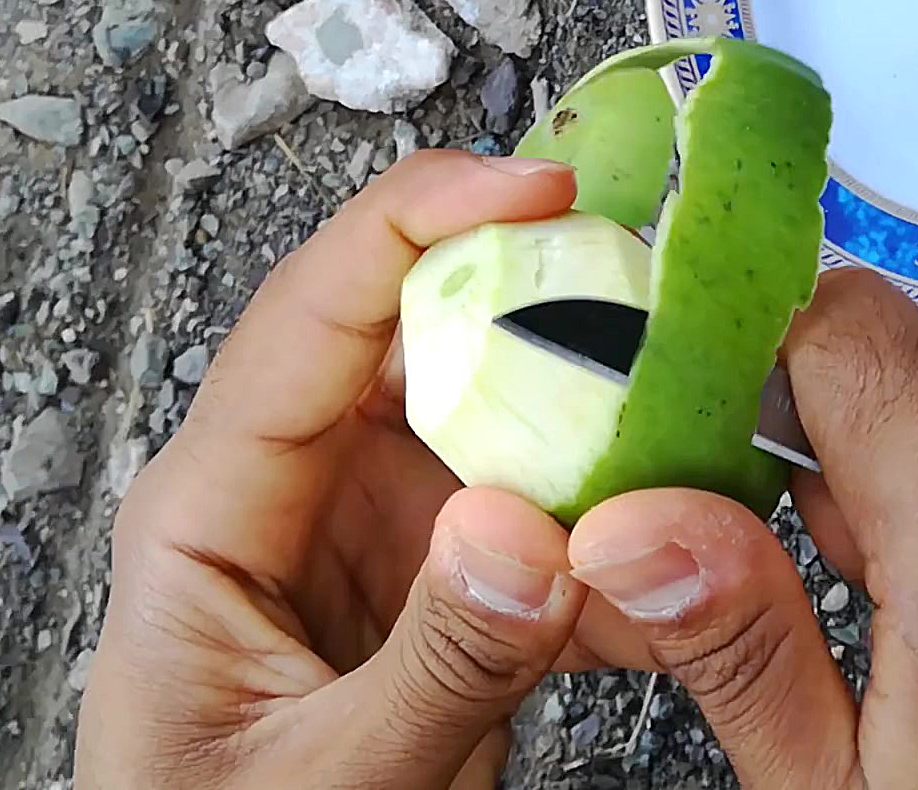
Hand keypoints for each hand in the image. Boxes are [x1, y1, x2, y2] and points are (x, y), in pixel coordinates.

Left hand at [76, 151, 650, 789]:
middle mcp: (300, 492)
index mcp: (215, 509)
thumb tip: (525, 534)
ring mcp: (381, 535)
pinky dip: (625, 542)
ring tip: (702, 424)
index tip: (538, 187)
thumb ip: (429, 665)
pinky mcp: (448, 590)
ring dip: (607, 427)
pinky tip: (686, 556)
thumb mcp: (315, 782)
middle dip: (549, 305)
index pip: (310, 315)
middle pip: (427, 344)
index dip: (421, 222)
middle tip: (665, 296)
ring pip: (509, 427)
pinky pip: (550, 530)